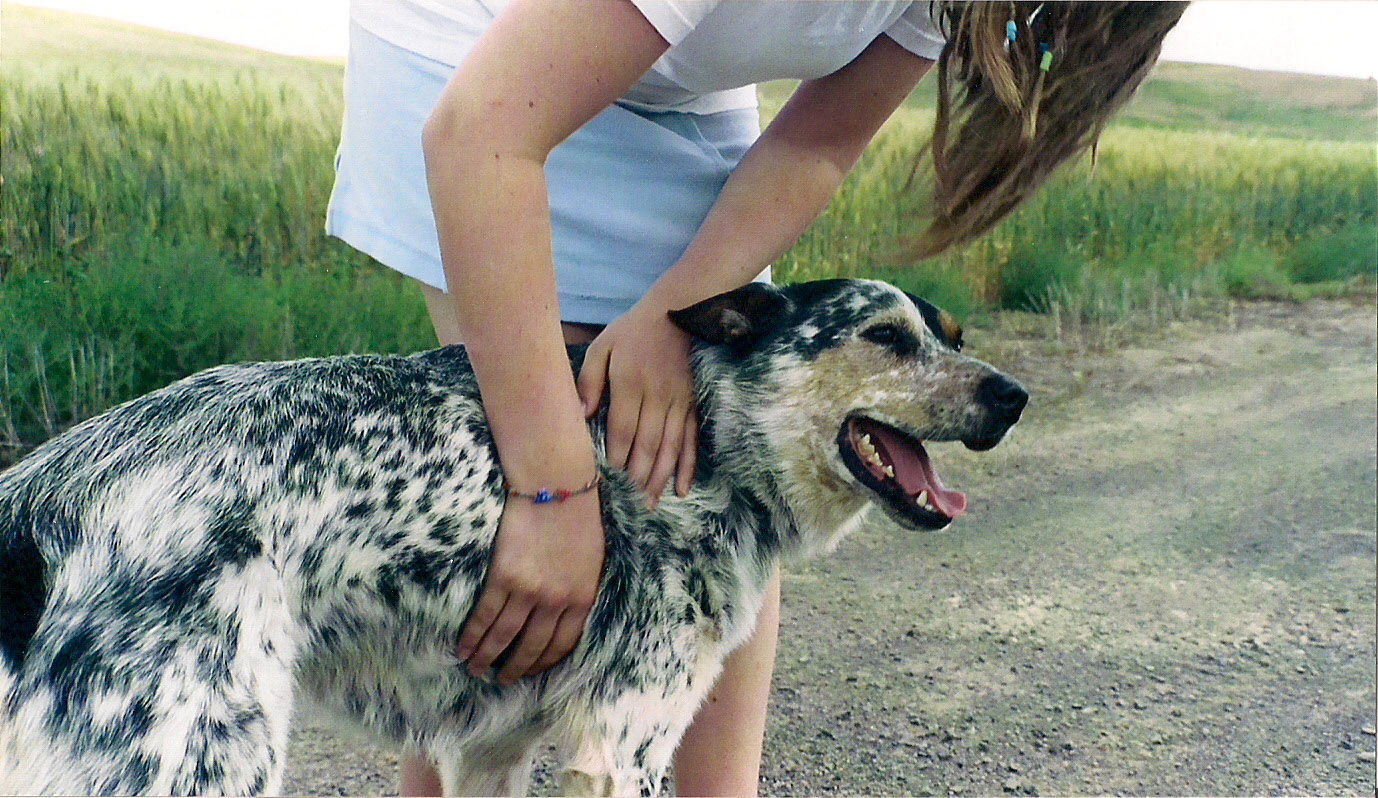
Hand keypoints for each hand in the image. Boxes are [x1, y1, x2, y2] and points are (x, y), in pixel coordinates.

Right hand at [455, 488, 602, 685]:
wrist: (555, 484)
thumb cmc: (578, 514)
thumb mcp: (593, 558)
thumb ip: (580, 587)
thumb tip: (566, 610)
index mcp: (582, 597)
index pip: (563, 643)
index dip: (545, 663)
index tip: (532, 672)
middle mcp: (556, 601)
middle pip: (533, 647)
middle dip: (515, 668)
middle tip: (501, 681)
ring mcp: (529, 591)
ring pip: (505, 636)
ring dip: (488, 658)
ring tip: (475, 670)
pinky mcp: (504, 577)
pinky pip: (485, 615)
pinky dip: (473, 636)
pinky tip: (463, 648)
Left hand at [576, 302, 697, 506]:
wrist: (675, 313)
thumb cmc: (632, 332)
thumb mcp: (602, 347)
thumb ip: (589, 380)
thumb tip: (582, 415)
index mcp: (630, 382)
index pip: (623, 428)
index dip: (618, 457)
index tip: (611, 480)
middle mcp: (657, 396)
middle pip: (648, 444)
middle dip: (639, 477)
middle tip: (632, 503)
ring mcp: (679, 402)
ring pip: (670, 447)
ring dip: (661, 478)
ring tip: (652, 503)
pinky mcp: (693, 404)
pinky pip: (692, 439)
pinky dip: (688, 465)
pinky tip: (682, 488)